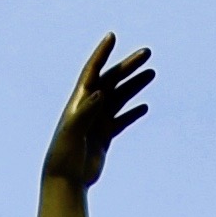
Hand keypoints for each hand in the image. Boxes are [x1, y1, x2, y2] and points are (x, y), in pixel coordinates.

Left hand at [42, 32, 153, 190]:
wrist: (65, 180)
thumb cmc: (64, 155)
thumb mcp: (73, 131)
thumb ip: (86, 111)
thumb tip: (100, 92)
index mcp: (79, 101)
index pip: (92, 70)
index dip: (102, 53)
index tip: (112, 36)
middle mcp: (89, 107)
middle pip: (112, 80)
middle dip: (128, 66)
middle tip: (147, 53)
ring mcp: (97, 121)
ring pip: (120, 98)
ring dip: (135, 85)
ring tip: (152, 73)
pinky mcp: (104, 137)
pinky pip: (121, 120)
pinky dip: (132, 113)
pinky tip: (144, 107)